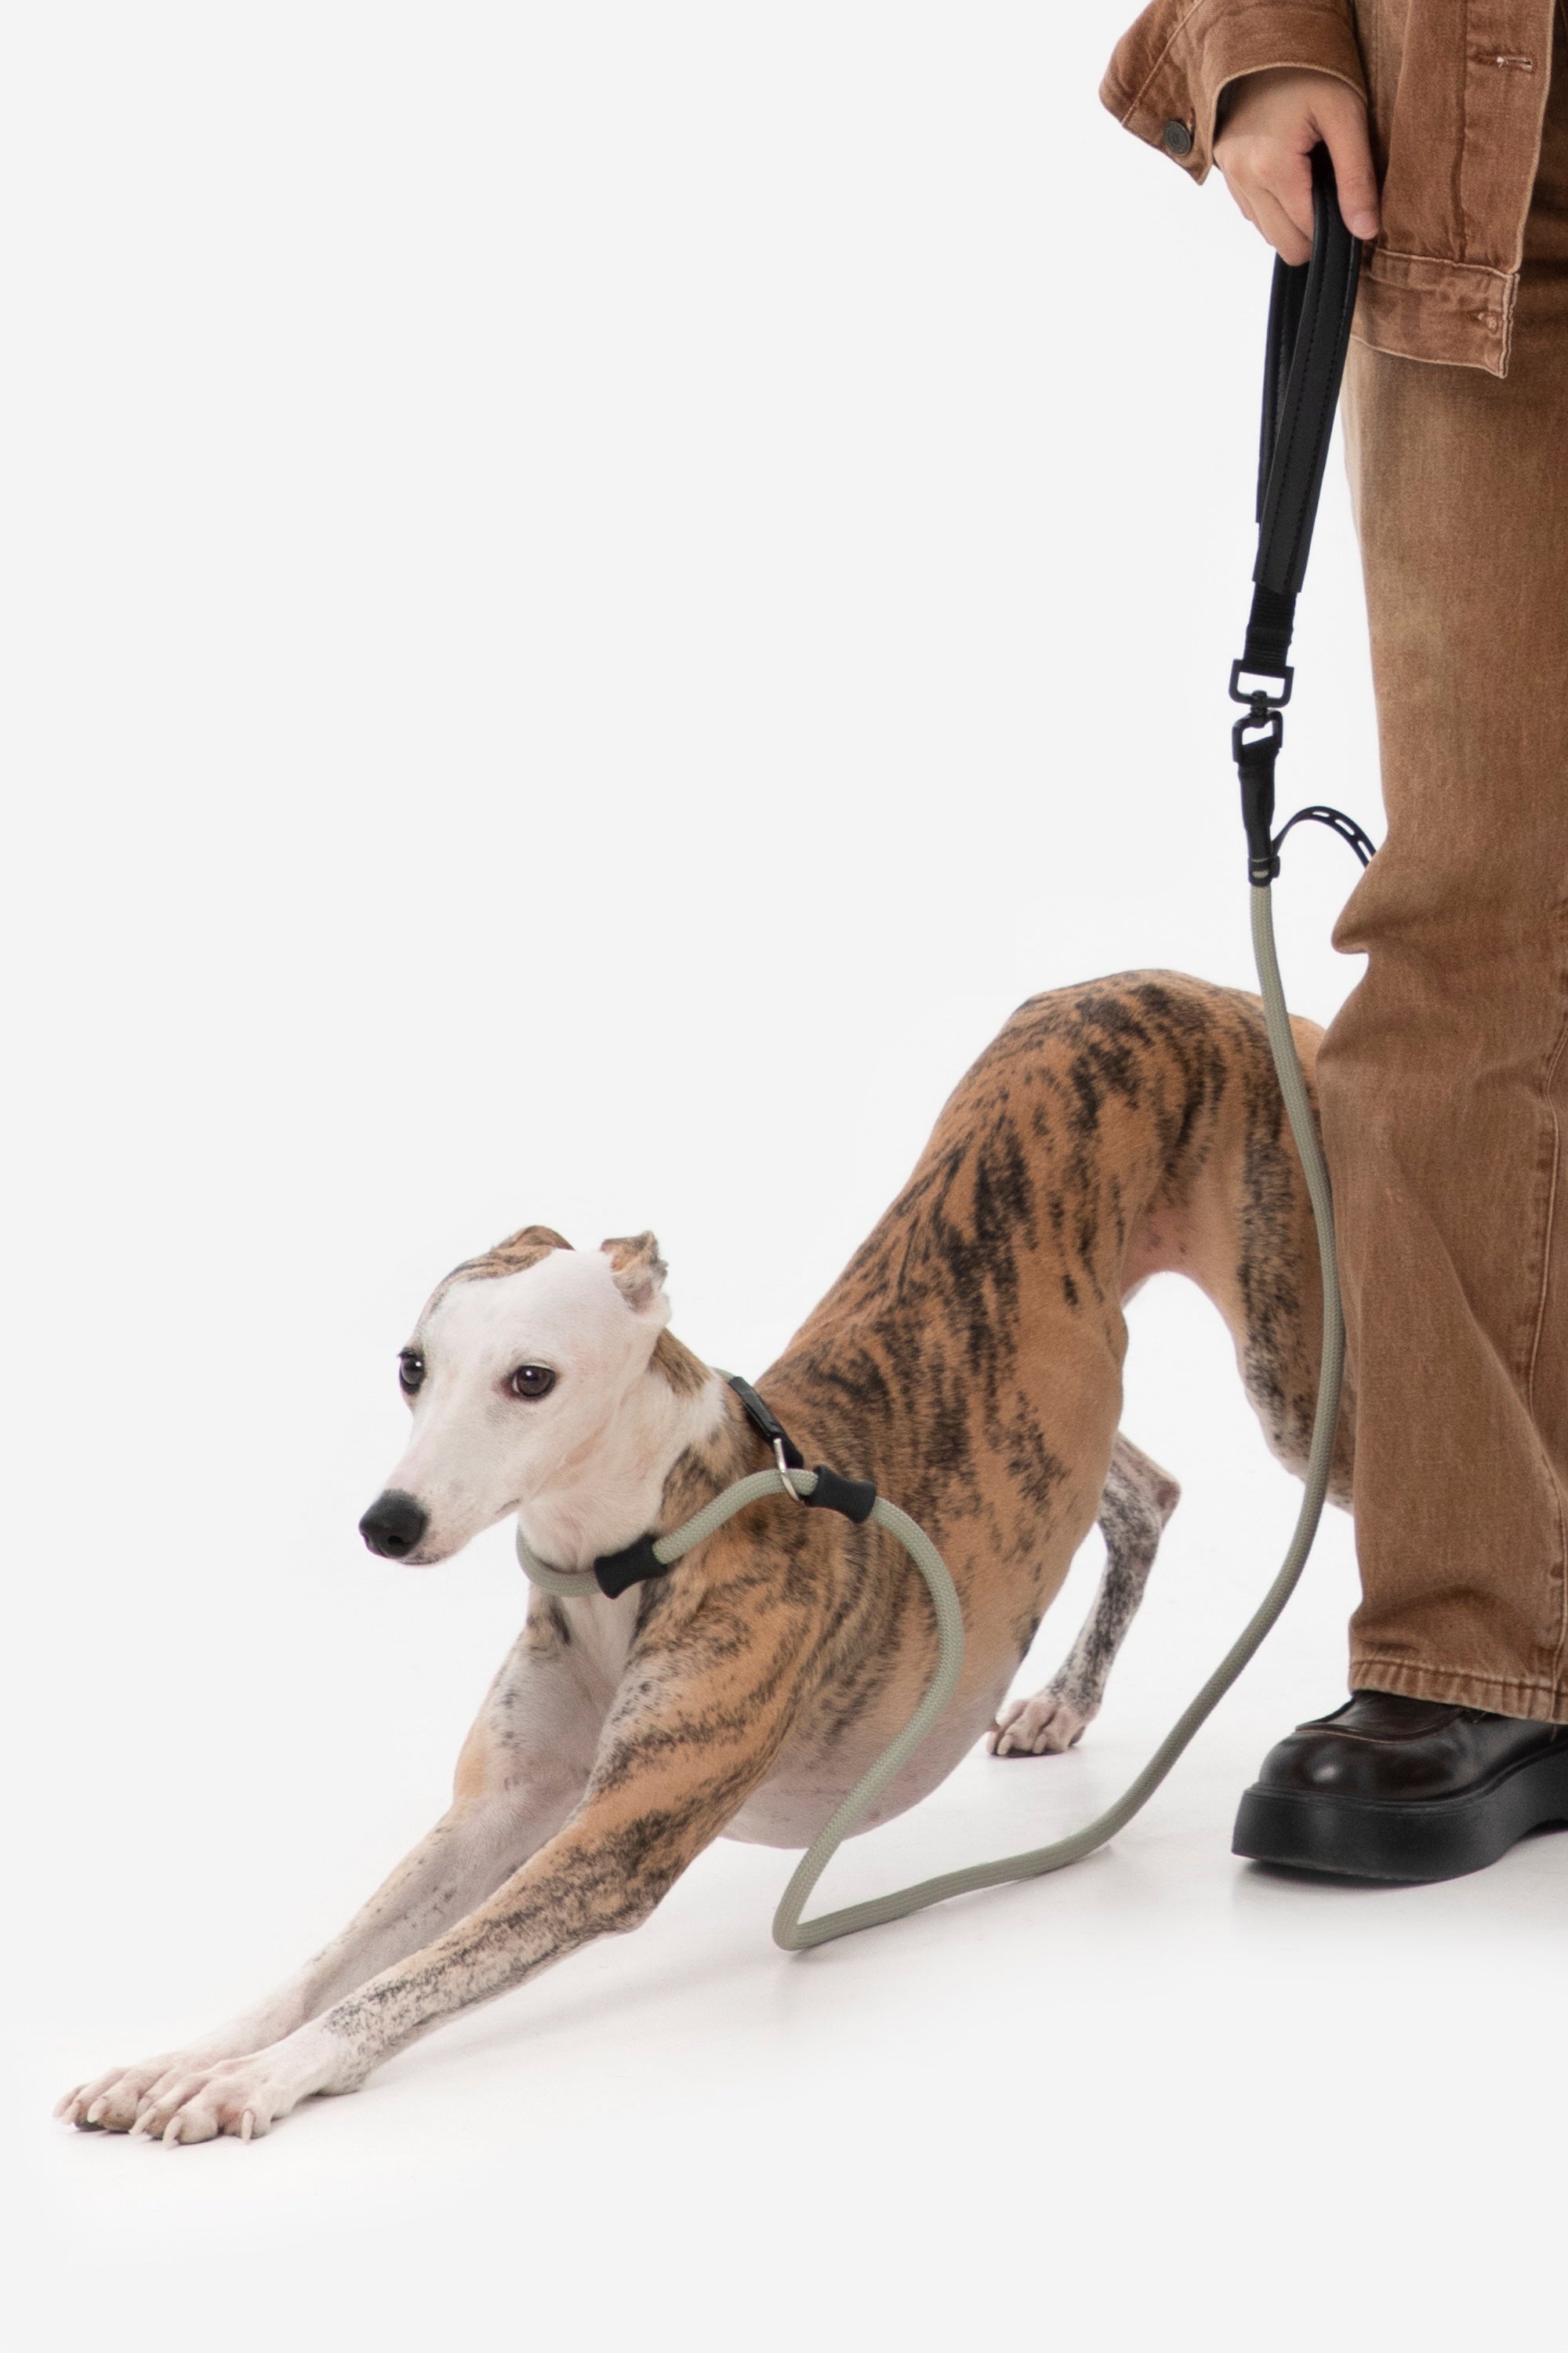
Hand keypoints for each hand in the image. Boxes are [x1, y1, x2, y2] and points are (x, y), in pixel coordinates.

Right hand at [1213, 68, 1378, 263]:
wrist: (1268, 38)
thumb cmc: (1311, 68)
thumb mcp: (1347, 116)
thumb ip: (1357, 178)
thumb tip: (1366, 231)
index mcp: (1272, 168)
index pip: (1306, 234)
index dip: (1337, 229)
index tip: (1354, 208)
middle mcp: (1243, 178)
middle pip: (1284, 244)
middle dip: (1314, 228)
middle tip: (1336, 193)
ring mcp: (1229, 175)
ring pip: (1267, 232)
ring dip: (1294, 218)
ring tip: (1314, 177)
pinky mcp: (1225, 170)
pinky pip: (1252, 211)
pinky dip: (1276, 205)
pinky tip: (1293, 175)